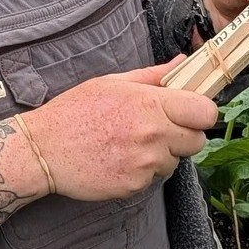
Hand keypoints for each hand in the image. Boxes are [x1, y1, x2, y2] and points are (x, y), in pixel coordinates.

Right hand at [20, 60, 217, 201]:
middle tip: (160, 130)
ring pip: (175, 161)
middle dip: (184, 136)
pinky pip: (153, 179)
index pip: (205, 112)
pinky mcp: (134, 186)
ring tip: (131, 145)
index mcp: (151, 104)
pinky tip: (119, 159)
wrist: (43, 150)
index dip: (201, 113)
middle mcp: (153, 134)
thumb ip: (153, 76)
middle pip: (197, 141)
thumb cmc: (75, 112)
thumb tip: (182, 62)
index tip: (190, 113)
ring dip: (162, 155)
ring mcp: (144, 163)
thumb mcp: (113, 83)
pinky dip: (142, 172)